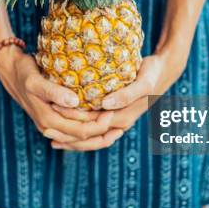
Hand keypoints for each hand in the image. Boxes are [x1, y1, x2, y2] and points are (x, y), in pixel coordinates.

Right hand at [0, 47, 111, 141]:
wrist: (10, 71)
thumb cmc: (24, 72)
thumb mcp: (36, 80)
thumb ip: (54, 92)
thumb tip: (75, 102)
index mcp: (48, 120)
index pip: (82, 131)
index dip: (100, 125)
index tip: (114, 112)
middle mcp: (50, 127)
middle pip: (84, 139)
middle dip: (103, 132)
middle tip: (122, 120)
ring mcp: (51, 125)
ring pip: (80, 139)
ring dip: (98, 135)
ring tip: (118, 126)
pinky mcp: (54, 119)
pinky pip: (74, 132)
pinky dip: (89, 130)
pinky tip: (103, 123)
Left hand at [51, 52, 185, 150]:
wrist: (163, 71)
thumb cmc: (152, 74)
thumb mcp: (144, 83)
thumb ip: (126, 95)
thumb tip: (105, 105)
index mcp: (123, 118)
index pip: (93, 128)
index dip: (73, 123)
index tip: (54, 111)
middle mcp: (118, 123)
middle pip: (88, 136)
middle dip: (67, 135)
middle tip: (45, 129)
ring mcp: (115, 120)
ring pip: (89, 136)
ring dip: (70, 136)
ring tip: (49, 134)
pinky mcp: (113, 114)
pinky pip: (93, 128)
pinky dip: (78, 129)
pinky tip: (63, 124)